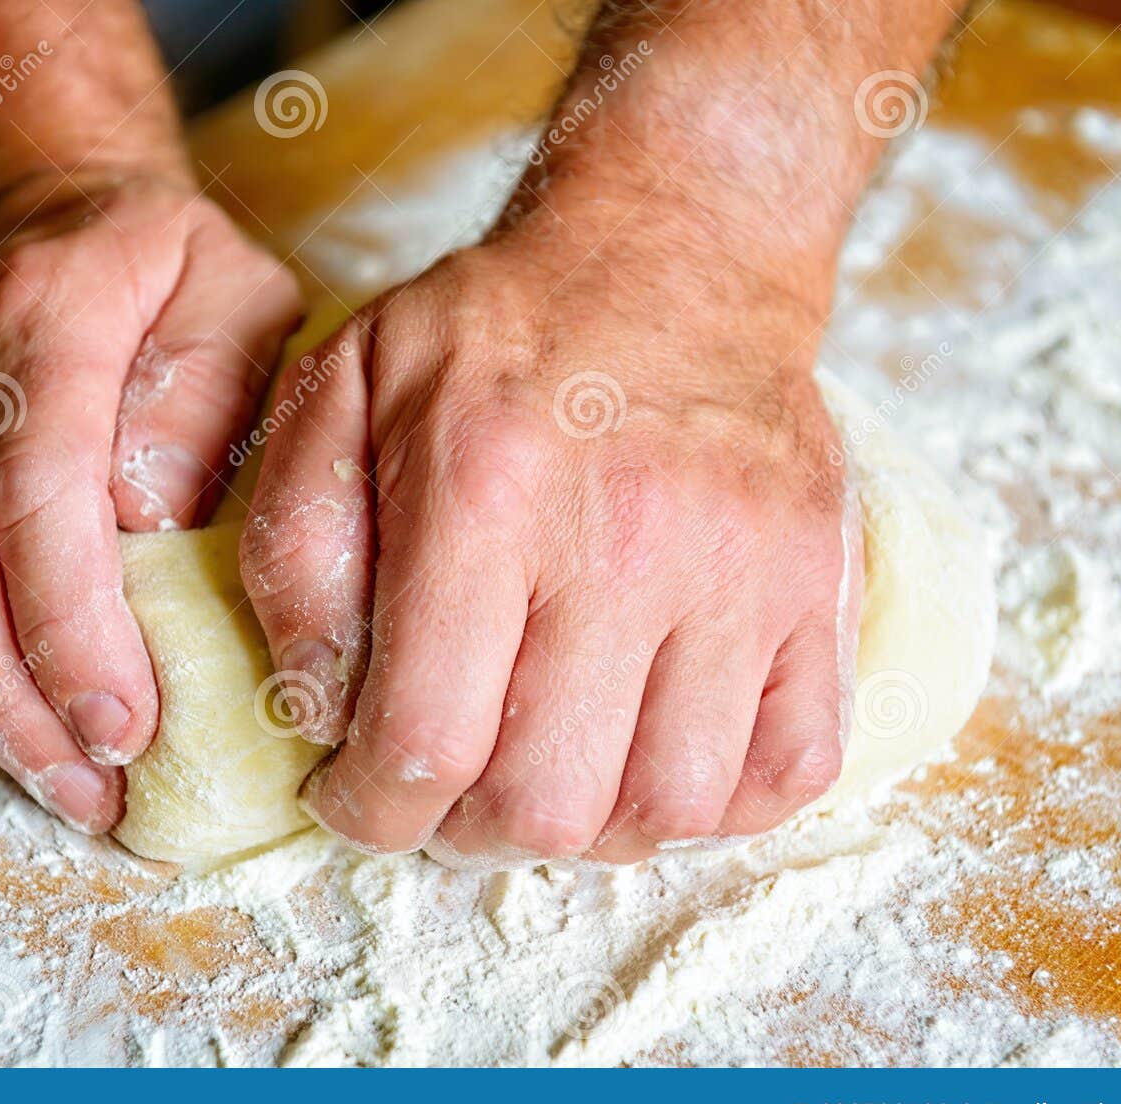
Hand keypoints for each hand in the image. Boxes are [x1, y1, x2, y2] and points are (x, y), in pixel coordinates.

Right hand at [0, 170, 301, 831]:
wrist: (64, 220)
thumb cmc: (180, 277)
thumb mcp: (245, 301)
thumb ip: (211, 403)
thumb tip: (151, 531)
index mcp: (46, 312)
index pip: (36, 483)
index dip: (72, 618)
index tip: (128, 722)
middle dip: (15, 691)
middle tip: (103, 783)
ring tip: (75, 787)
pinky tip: (27, 729)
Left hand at [240, 215, 860, 865]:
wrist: (673, 255)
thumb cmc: (494, 335)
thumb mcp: (342, 391)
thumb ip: (299, 551)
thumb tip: (323, 711)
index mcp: (485, 494)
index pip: (426, 742)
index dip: (373, 814)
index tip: (359, 798)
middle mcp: (625, 540)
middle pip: (548, 804)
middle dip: (472, 830)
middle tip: (450, 786)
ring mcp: (743, 567)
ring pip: (670, 808)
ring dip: (592, 826)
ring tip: (551, 766)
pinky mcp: (821, 582)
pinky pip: (790, 767)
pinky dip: (716, 801)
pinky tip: (651, 749)